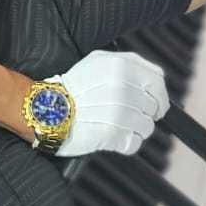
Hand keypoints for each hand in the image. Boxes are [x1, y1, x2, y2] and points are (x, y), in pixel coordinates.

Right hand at [37, 50, 169, 157]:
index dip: (159, 95)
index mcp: (121, 66)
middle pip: (154, 106)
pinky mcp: (113, 133)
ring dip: (134, 129)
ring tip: (116, 125)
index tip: (154, 104)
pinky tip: (112, 136)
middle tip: (126, 115)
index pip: (158, 80)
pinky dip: (126, 144)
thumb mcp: (98, 62)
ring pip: (147, 127)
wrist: (47, 109)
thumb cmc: (72, 87)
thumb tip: (156, 77)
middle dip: (144, 113)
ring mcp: (119, 111)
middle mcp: (123, 86)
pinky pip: (134, 143)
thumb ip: (129, 64)